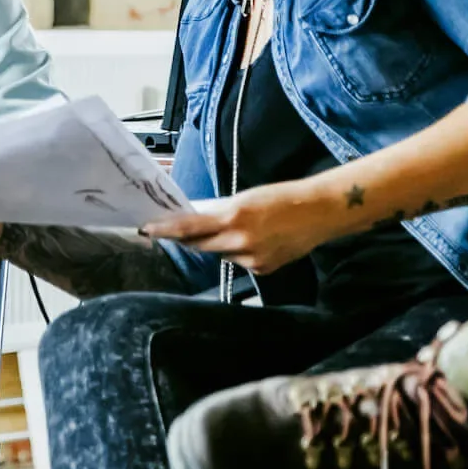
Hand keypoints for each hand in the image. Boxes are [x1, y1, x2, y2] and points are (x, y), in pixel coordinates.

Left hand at [140, 182, 336, 273]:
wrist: (319, 213)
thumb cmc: (282, 198)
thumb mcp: (245, 198)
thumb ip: (218, 210)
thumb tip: (192, 215)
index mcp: (234, 217)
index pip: (189, 227)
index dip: (165, 230)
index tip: (147, 229)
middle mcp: (240, 242)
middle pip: (199, 245)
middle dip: (187, 238)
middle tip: (174, 230)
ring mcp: (252, 259)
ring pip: (220, 255)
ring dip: (218, 244)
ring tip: (241, 228)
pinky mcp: (262, 270)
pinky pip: (239, 262)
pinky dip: (239, 252)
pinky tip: (257, 240)